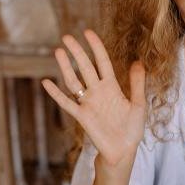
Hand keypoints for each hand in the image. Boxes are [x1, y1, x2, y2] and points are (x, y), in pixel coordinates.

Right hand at [41, 30, 146, 166]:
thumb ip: (137, 84)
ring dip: (66, 67)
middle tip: (67, 37)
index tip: (88, 32)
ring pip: (74, 81)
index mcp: (112, 87)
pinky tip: (46, 82)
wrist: (123, 151)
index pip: (102, 62)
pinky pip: (67, 103)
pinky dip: (56, 94)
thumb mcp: (138, 104)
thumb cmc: (132, 129)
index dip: (96, 47)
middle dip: (77, 52)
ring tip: (57, 51)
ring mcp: (88, 103)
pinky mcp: (82, 116)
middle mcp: (98, 92)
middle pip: (85, 67)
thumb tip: (138, 62)